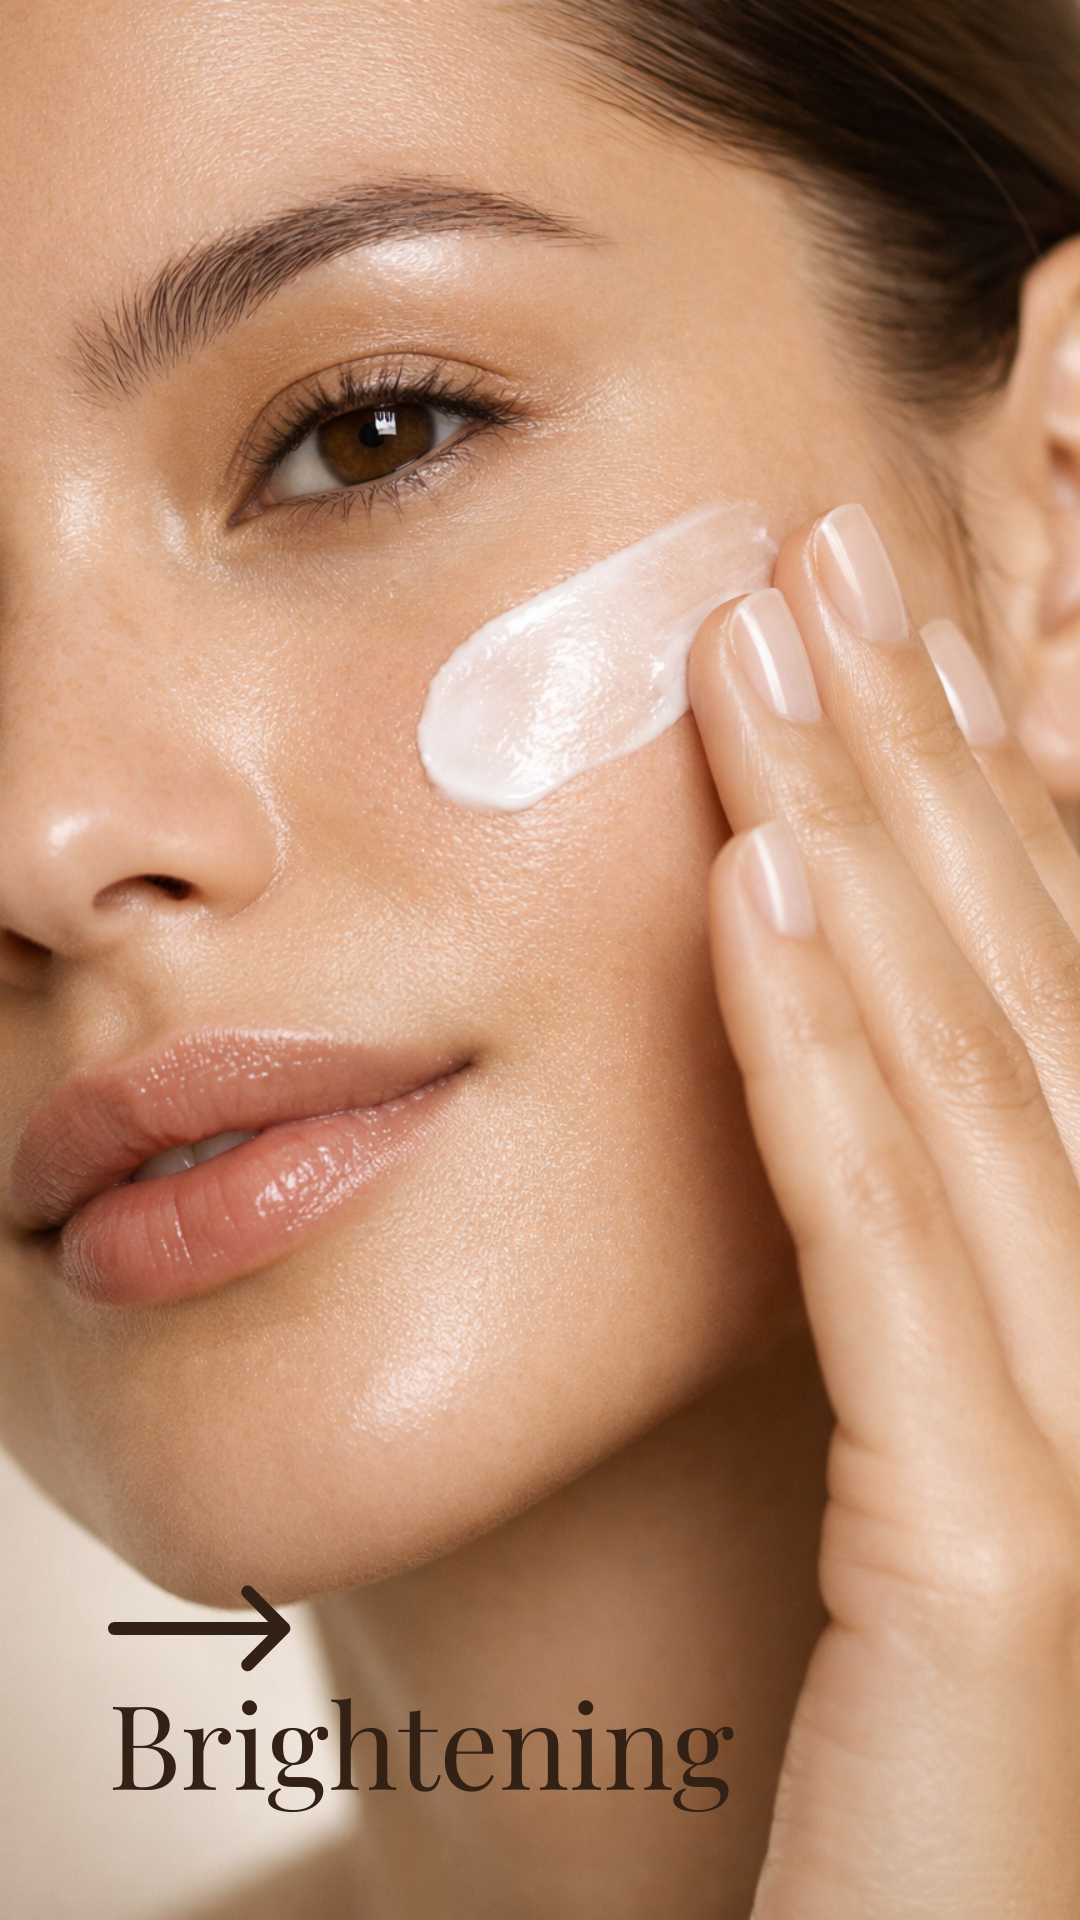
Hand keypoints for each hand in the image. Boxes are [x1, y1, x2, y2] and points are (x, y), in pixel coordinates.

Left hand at [688, 504, 1079, 1918]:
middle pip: (1032, 986)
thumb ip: (926, 1257)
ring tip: (771, 654)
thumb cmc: (924, 1760)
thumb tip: (845, 1050)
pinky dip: (824, 1066)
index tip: (900, 621)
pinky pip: (894, 1262)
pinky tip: (750, 902)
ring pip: (971, 1076)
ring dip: (866, 844)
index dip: (995, 783)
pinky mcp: (1005, 1566)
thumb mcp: (939, 1453)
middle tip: (829, 554)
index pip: (1062, 988)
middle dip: (933, 753)